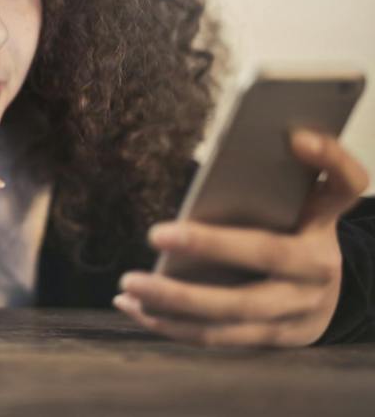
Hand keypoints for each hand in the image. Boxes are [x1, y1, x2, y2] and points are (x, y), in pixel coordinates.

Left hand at [114, 129, 370, 346]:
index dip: (327, 157)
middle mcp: (319, 266)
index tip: (296, 136)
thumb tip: (230, 154)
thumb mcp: (292, 202)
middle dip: (209, 245)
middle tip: (155, 233)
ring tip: (130, 284)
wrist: (325, 295)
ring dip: (176, 300)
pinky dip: (172, 325)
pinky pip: (220, 336)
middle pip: (267, 253)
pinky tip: (134, 307)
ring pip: (235, 310)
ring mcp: (300, 309)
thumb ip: (267, 179)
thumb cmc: (288, 232)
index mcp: (324, 220)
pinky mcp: (275, 338)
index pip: (343, 184)